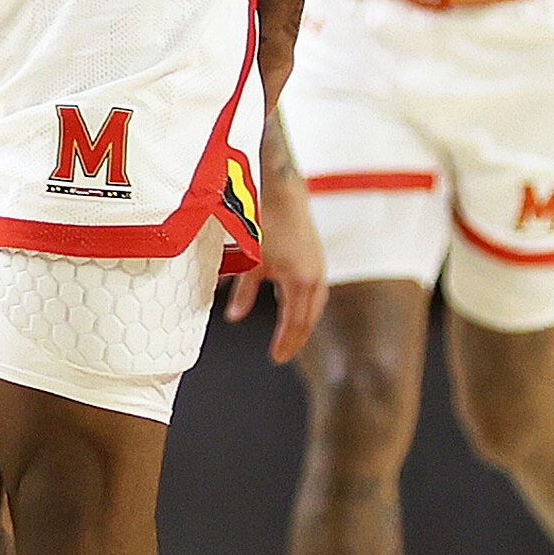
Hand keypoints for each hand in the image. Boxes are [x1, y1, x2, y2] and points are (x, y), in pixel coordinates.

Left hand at [223, 167, 328, 361]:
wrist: (286, 197)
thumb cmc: (268, 226)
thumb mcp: (251, 262)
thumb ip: (243, 292)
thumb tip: (233, 317)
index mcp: (299, 282)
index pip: (294, 322)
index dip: (285, 342)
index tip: (276, 357)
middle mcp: (315, 279)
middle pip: (307, 320)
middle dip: (295, 340)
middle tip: (282, 356)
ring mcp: (320, 271)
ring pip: (314, 308)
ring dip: (303, 326)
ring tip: (291, 340)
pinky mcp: (318, 263)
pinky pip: (316, 295)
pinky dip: (307, 309)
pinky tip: (297, 312)